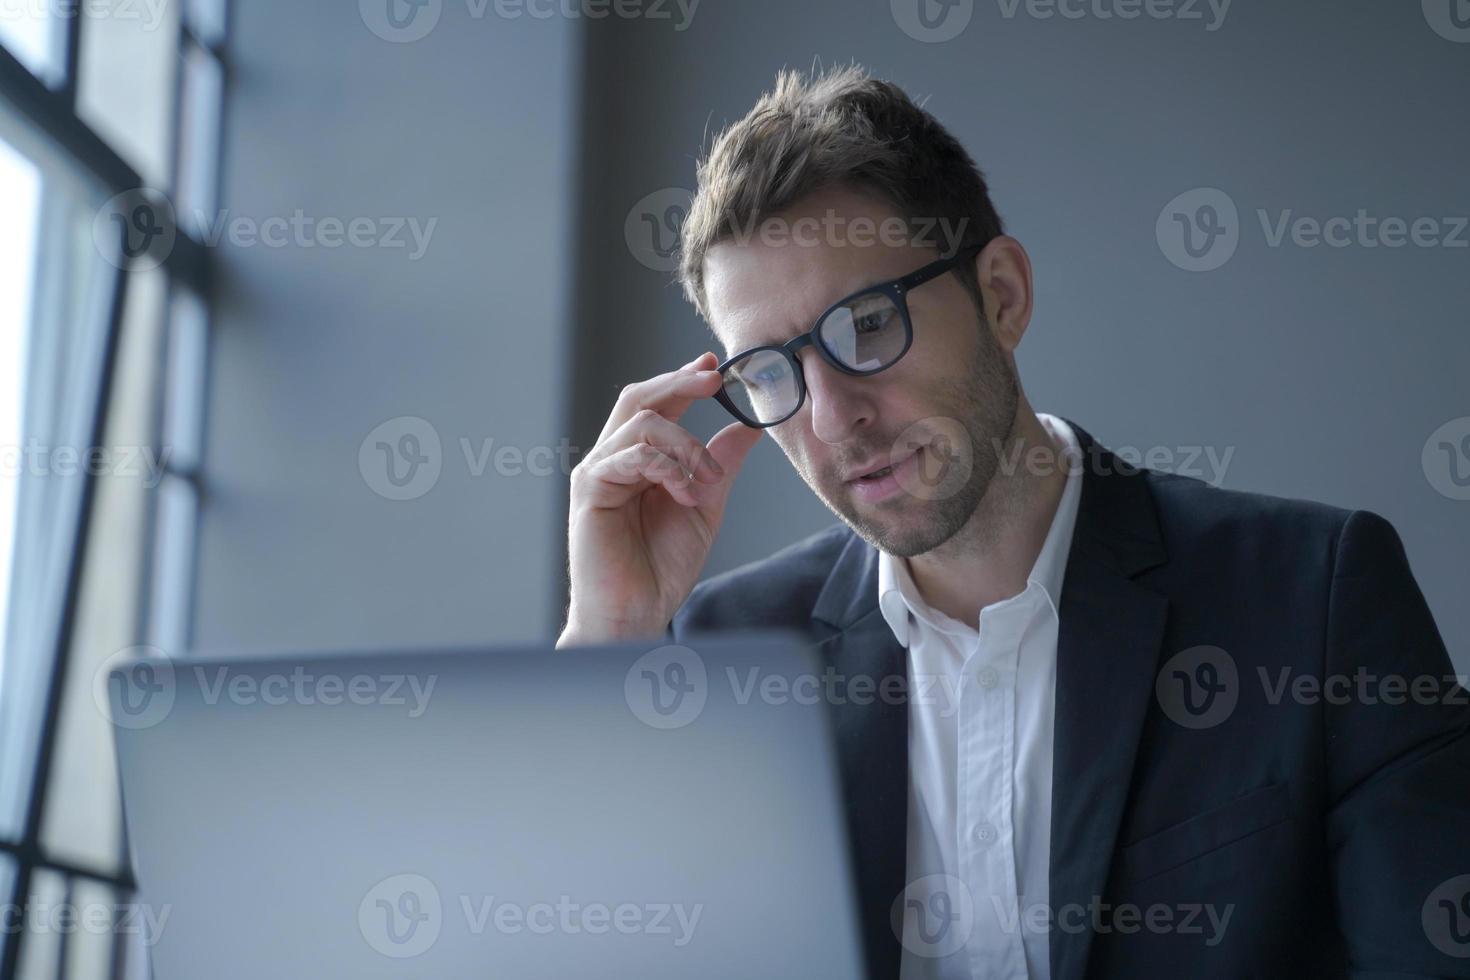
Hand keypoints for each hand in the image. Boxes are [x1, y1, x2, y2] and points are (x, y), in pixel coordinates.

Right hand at [558, 351, 762, 645]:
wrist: (634, 615)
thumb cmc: (660, 568)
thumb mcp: (705, 506)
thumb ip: (719, 465)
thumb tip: (748, 427)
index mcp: (637, 460)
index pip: (656, 404)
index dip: (682, 380)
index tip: (714, 366)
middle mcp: (612, 459)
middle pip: (639, 397)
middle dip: (678, 382)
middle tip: (712, 377)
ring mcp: (597, 473)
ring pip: (640, 423)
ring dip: (685, 444)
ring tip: (706, 482)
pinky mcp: (590, 491)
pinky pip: (629, 456)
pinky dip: (666, 466)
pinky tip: (685, 492)